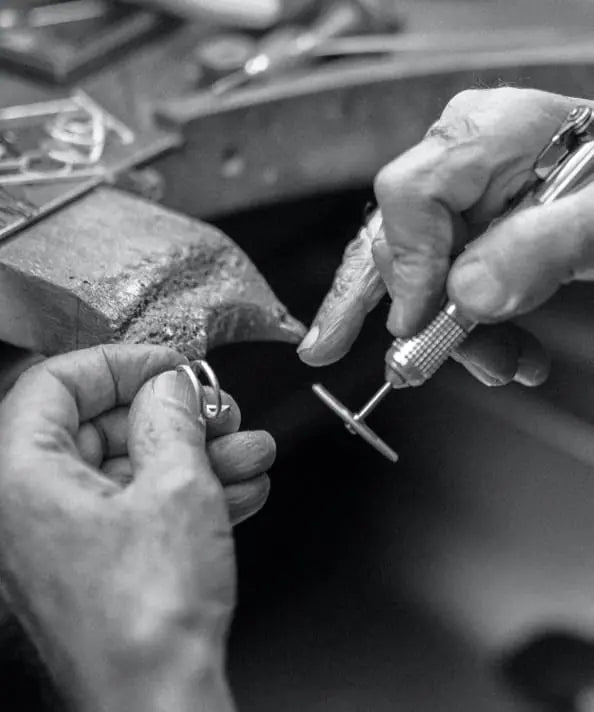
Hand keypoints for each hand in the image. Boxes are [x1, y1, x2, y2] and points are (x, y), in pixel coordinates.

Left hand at [0, 345, 273, 710]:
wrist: (159, 704)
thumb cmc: (148, 618)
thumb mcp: (178, 488)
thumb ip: (173, 419)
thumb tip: (172, 388)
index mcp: (21, 476)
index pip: (57, 382)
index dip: (122, 364)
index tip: (169, 366)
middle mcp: (28, 505)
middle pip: (100, 426)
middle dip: (172, 415)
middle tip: (218, 412)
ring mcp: (62, 536)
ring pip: (127, 468)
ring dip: (192, 455)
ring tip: (244, 451)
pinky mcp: (94, 561)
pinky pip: (136, 505)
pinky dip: (184, 491)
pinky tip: (235, 487)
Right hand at [298, 87, 593, 386]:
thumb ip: (544, 246)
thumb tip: (467, 294)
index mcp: (493, 131)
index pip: (412, 194)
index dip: (409, 265)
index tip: (422, 321)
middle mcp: (466, 156)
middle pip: (405, 240)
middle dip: (431, 312)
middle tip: (468, 358)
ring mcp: (465, 189)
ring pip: (415, 269)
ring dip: (450, 328)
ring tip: (501, 360)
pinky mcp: (472, 221)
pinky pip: (436, 273)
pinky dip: (455, 320)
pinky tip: (484, 347)